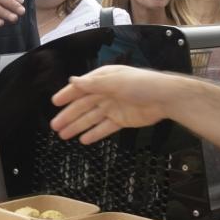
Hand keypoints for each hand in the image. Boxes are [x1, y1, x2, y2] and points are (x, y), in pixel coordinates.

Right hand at [49, 66, 182, 144]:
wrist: (165, 99)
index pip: (81, 88)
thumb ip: (92, 83)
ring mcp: (114, 107)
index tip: (54, 102)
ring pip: (91, 118)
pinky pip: (104, 127)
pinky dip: (94, 133)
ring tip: (64, 135)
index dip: (67, 94)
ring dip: (77, 126)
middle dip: (69, 115)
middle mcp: (106, 93)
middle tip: (55, 126)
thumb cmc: (141, 84)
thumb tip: (73, 80)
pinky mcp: (122, 120)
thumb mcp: (115, 81)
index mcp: (104, 79)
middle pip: (83, 105)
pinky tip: (83, 139)